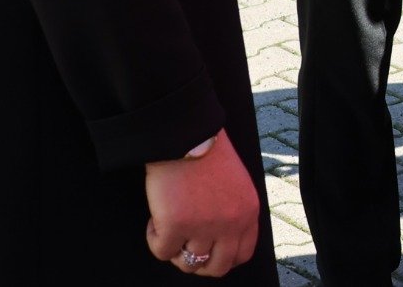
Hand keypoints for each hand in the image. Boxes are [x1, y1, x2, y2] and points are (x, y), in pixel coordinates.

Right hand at [143, 130, 260, 275]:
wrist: (185, 134)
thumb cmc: (206, 153)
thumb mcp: (236, 184)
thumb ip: (233, 211)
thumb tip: (217, 240)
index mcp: (248, 212)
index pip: (242, 254)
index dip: (222, 258)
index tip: (208, 252)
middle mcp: (230, 224)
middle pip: (217, 268)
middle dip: (199, 264)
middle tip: (184, 248)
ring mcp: (203, 227)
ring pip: (188, 263)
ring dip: (175, 250)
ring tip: (168, 228)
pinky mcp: (175, 226)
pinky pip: (162, 251)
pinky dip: (155, 239)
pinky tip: (155, 220)